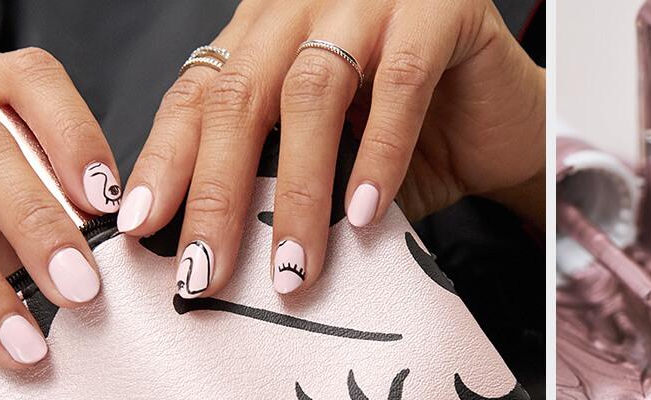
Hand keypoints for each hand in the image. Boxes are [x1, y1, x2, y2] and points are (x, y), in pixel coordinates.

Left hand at [119, 0, 544, 297]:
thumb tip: (201, 251)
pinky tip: (366, 212)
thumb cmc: (416, 142)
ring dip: (299, 190)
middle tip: (205, 268)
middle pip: (241, 95)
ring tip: (295, 266)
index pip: (197, 93)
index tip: (141, 229)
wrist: (509, 124)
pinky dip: (380, 154)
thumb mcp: (330, 164)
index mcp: (266, 31)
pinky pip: (400, 84)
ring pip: (311, 92)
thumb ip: (274, 185)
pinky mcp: (439, 9)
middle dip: (216, 191)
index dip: (165, 160)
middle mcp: (308, 4)